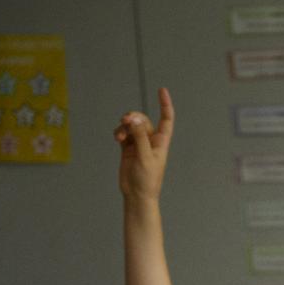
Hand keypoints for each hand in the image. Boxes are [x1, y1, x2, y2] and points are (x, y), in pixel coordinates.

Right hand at [114, 86, 174, 202]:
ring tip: (120, 136)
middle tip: (126, 120)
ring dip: (124, 127)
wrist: (137, 194)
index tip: (162, 90)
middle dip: (133, 117)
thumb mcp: (145, 157)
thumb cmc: (147, 179)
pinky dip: (119, 132)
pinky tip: (117, 137)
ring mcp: (138, 143)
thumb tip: (134, 119)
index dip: (165, 105)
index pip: (166, 120)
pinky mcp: (127, 148)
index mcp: (161, 142)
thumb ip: (140, 137)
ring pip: (130, 125)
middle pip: (142, 119)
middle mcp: (151, 140)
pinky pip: (122, 132)